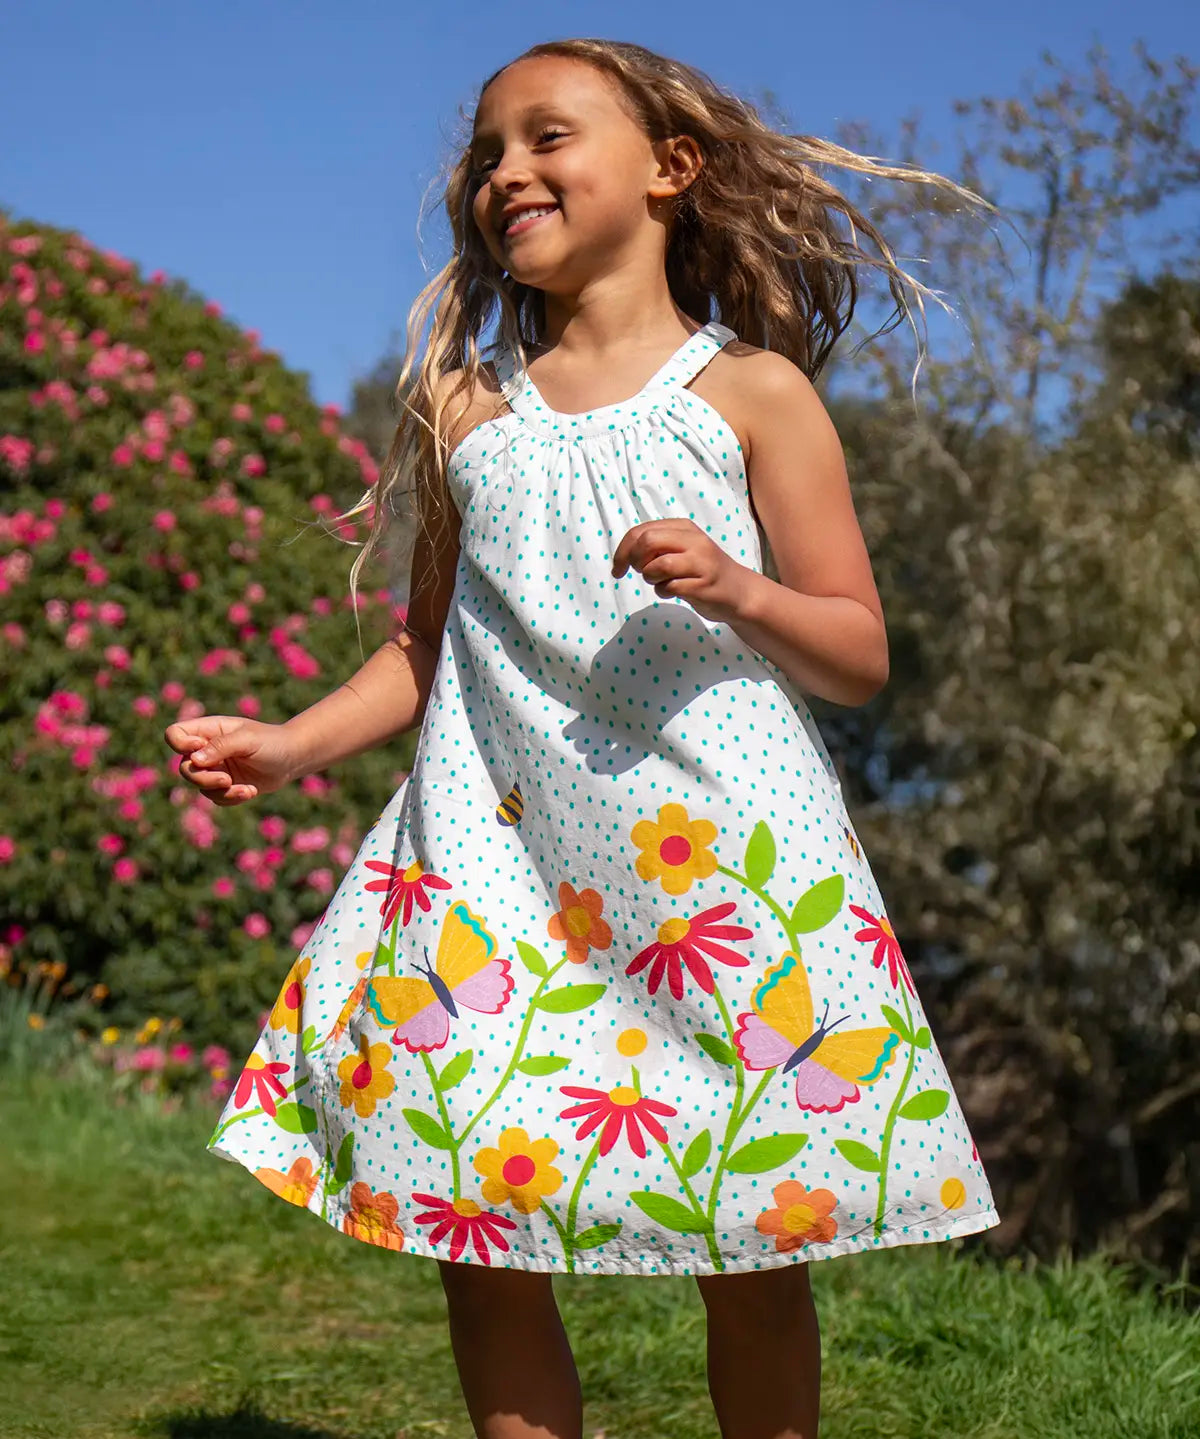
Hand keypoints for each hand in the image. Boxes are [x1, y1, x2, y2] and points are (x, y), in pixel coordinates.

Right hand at [163, 714, 300, 806]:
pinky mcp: (225, 785)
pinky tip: (251, 792)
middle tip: (226, 779)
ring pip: (198, 786)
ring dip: (221, 792)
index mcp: (208, 730)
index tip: (201, 748)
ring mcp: (215, 768)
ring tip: (247, 790)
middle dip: (202, 778)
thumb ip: (221, 747)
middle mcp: (206, 749)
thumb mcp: (247, 740)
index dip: (180, 745)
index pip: (174, 734)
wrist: (292, 758)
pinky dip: (231, 798)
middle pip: (183, 767)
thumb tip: (193, 760)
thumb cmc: (272, 742)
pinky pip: (215, 797)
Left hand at [611, 518, 747, 622]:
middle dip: (634, 560)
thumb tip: (626, 553)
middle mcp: (693, 541)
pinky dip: (662, 591)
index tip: (617, 568)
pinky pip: (669, 587)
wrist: (740, 592)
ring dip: (650, 577)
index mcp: (684, 528)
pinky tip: (671, 592)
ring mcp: (700, 563)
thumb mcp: (682, 549)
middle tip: (639, 573)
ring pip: (657, 565)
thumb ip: (658, 546)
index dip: (623, 550)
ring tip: (660, 582)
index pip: (641, 531)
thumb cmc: (704, 571)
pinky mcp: (702, 585)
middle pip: (647, 542)